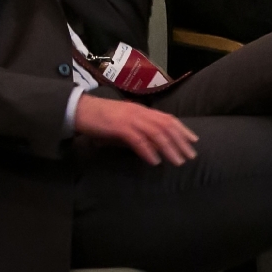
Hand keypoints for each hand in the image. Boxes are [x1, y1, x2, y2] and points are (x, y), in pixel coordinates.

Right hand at [73, 95, 197, 165]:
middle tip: (191, 156)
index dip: (182, 129)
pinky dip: (148, 150)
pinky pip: (137, 139)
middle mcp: (138, 112)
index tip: (194, 140)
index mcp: (140, 110)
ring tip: (178, 161)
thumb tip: (152, 145)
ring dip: (169, 148)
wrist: (78, 110)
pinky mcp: (118, 126)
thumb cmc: (99, 118)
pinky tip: (154, 161)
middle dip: (180, 141)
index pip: (167, 118)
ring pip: (155, 132)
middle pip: (165, 125)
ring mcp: (129, 118)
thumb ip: (137, 130)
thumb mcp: (122, 122)